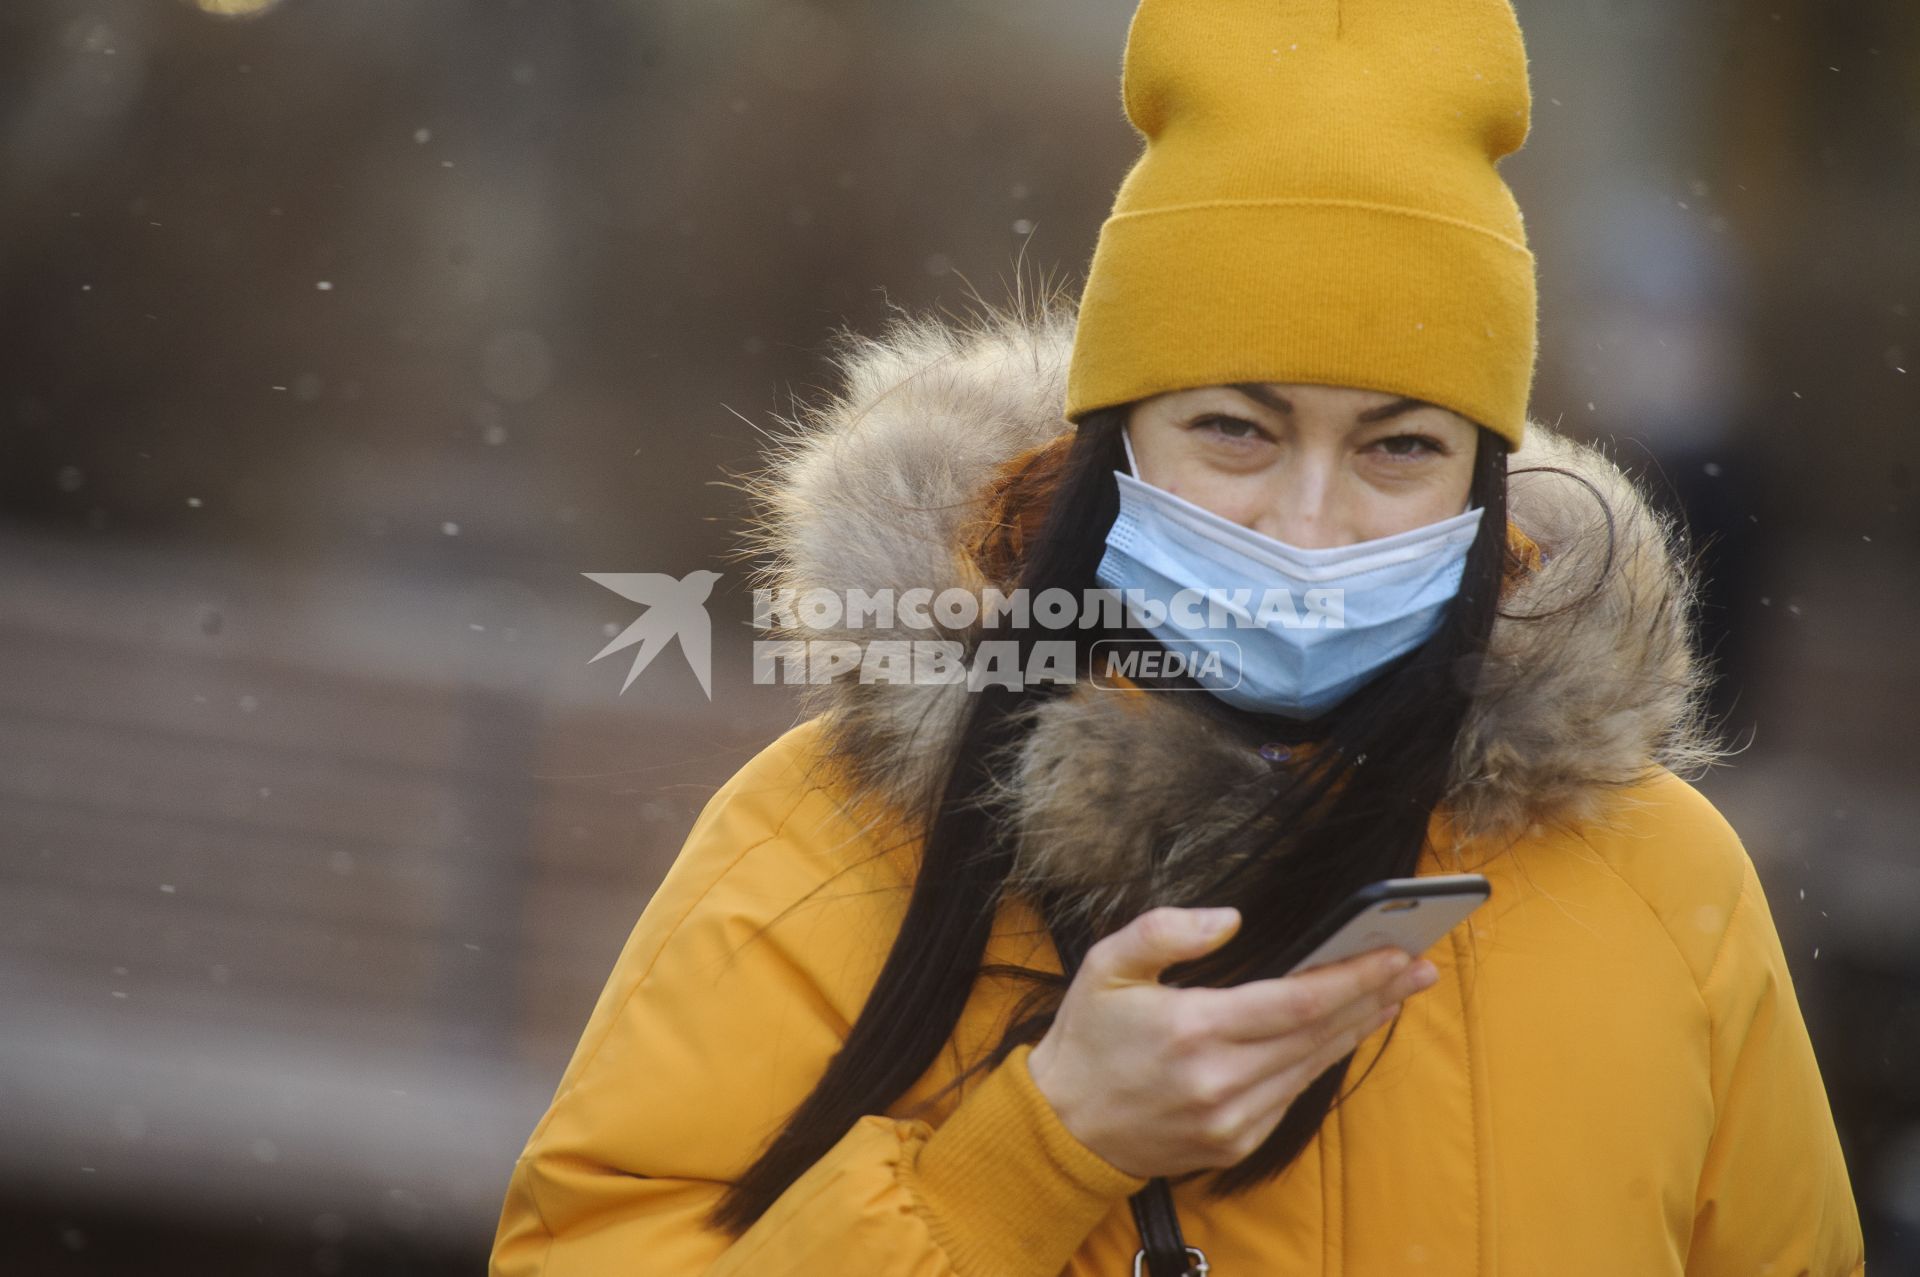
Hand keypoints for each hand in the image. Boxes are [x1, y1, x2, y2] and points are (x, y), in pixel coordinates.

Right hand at [1026, 905, 1439, 1178]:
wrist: (1064, 1126)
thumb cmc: (1087, 1038)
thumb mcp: (1105, 965)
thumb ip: (1165, 931)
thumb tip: (1230, 919)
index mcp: (1193, 1029)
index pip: (1298, 1001)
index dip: (1354, 976)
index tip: (1394, 951)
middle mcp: (1220, 1080)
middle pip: (1320, 1032)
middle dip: (1376, 995)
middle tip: (1420, 965)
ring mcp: (1231, 1118)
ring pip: (1314, 1065)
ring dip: (1360, 1026)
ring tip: (1397, 992)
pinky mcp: (1236, 1141)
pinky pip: (1293, 1093)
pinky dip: (1324, 1058)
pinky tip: (1344, 1031)